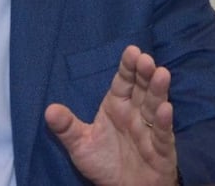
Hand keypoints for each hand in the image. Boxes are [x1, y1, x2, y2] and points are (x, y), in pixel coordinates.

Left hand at [45, 45, 177, 185]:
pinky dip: (164, 122)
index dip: (127, 67)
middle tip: (146, 59)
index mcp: (117, 107)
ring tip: (161, 73)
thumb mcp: (81, 146)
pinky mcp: (162, 149)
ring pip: (155, 106)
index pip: (123, 82)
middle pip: (141, 89)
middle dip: (144, 73)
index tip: (132, 51)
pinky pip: (163, 134)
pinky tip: (166, 109)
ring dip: (158, 90)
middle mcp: (135, 114)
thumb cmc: (105, 163)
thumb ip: (67, 128)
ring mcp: (150, 130)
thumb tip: (49, 110)